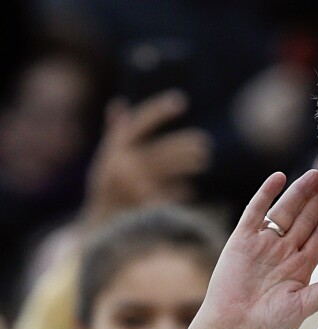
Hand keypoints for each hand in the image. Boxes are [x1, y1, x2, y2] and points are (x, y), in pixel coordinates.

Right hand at [83, 90, 211, 225]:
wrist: (99, 226)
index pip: (139, 125)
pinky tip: (189, 189)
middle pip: (161, 152)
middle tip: (205, 144)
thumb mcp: (106, 159)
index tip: (181, 100)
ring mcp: (135, 190)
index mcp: (114, 152)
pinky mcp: (146, 210)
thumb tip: (119, 104)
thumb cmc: (107, 187)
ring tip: (204, 160)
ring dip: (188, 164)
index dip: (159, 111)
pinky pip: (169, 196)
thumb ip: (115, 133)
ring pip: (169, 172)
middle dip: (185, 147)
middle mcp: (122, 169)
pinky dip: (180, 191)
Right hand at [183, 171, 317, 328]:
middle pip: (307, 219)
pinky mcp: (241, 241)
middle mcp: (284, 252)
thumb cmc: (267, 326)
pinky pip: (256, 212)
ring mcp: (263, 244)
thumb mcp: (302, 308)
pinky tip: (278, 178)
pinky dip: (265, 194)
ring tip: (315, 174)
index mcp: (301, 267)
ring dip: (300, 192)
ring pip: (285, 211)